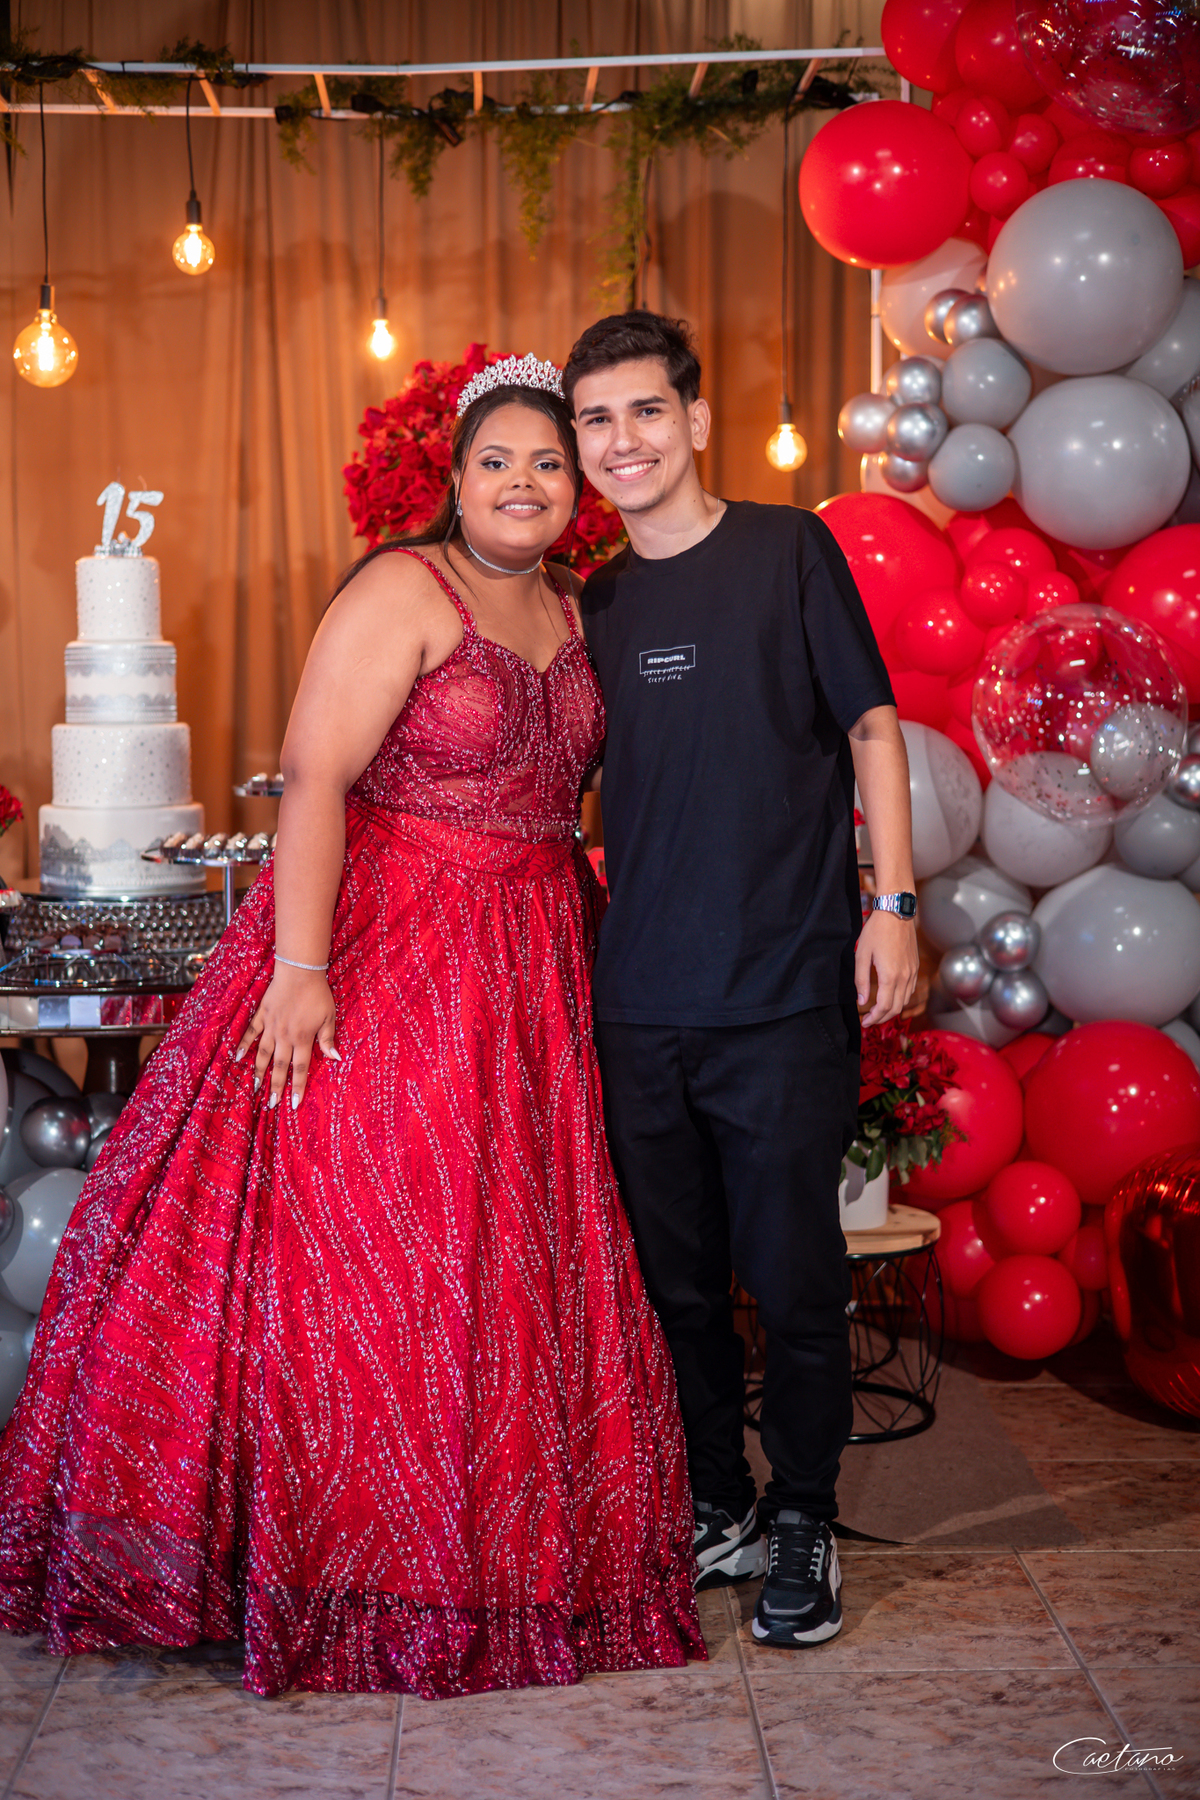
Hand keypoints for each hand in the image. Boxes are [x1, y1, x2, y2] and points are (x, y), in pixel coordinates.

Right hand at [235, 965, 338, 1108]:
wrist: (299, 972)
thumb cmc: (318, 994)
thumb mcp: (329, 1017)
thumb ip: (328, 1039)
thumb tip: (336, 1059)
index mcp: (303, 1039)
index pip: (300, 1069)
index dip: (297, 1087)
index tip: (293, 1104)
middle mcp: (285, 1036)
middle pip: (280, 1067)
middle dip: (276, 1087)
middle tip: (271, 1104)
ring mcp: (271, 1026)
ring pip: (263, 1054)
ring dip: (258, 1072)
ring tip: (255, 1087)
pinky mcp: (262, 1015)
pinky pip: (251, 1033)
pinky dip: (244, 1045)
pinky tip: (238, 1058)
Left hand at [855, 910, 918, 1027]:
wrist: (896, 913)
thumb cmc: (876, 931)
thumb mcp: (861, 955)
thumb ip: (860, 981)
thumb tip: (862, 1001)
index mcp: (890, 976)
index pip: (884, 1007)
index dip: (874, 1018)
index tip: (864, 1022)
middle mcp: (904, 977)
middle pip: (895, 1008)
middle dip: (882, 1018)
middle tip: (869, 1021)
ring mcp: (912, 972)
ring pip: (904, 1001)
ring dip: (891, 1010)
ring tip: (878, 1012)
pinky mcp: (915, 967)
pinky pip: (909, 990)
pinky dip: (900, 999)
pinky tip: (889, 997)